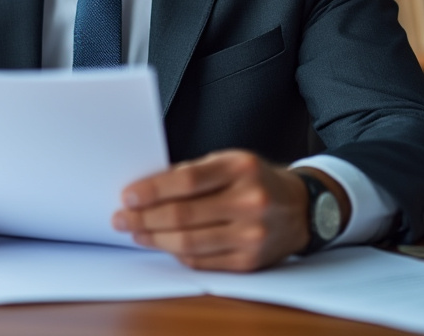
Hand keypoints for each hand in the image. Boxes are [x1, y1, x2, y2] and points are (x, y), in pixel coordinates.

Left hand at [111, 150, 309, 270]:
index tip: (127, 196)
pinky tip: (164, 245)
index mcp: (241, 168)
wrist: (302, 208)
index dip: (152, 191)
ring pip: (189, 243)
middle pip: (183, 215)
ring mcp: (252, 235)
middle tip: (122, 218)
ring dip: (155, 239)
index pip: (186, 181)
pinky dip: (178, 254)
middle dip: (145, 218)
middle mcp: (250, 201)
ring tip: (136, 232)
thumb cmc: (258, 181)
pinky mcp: (250, 261)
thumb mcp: (229, 162)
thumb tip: (146, 190)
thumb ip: (191, 173)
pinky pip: (202, 262)